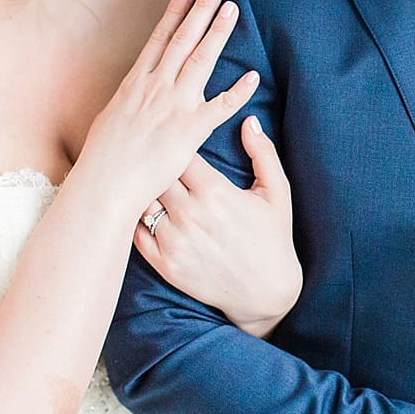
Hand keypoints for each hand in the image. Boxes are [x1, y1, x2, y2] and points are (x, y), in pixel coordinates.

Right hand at [77, 0, 257, 215]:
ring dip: (218, 32)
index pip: (159, 39)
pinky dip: (238, 91)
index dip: (175, 12)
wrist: (105, 183)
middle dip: (201, 8)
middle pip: (183, 39)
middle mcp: (155, 87)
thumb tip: (132, 96)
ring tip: (233, 9)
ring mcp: (174, 105)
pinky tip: (253, 76)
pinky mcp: (190, 130)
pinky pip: (220, 107)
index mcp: (135, 83)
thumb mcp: (110, 119)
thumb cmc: (103, 158)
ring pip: (201, 59)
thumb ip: (128, 103)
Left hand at [133, 116, 300, 337]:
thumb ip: (262, 153)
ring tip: (145, 182)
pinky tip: (145, 212)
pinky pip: (137, 233)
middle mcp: (190, 215)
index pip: (179, 152)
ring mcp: (174, 241)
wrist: (266, 293)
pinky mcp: (165, 265)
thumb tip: (248, 120)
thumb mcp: (277, 192)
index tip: (177, 141)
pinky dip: (137, 220)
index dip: (176, 144)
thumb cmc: (273, 238)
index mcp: (215, 192)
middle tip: (156, 159)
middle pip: (155, 174)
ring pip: (142, 202)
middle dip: (156, 165)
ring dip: (145, 192)